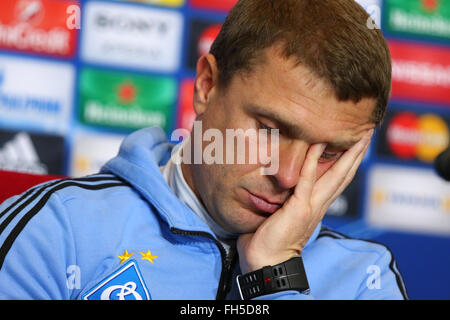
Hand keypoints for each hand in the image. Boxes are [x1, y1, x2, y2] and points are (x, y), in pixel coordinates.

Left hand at [237, 129, 373, 273]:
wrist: (268, 263)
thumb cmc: (270, 242)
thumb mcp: (284, 215)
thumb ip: (289, 201)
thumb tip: (283, 189)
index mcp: (317, 207)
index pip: (338, 181)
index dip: (348, 163)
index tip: (356, 146)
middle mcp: (320, 205)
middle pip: (344, 175)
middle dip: (356, 154)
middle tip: (367, 134)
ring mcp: (312, 206)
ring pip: (335, 176)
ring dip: (348, 154)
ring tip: (358, 136)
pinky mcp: (299, 207)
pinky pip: (307, 179)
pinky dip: (313, 161)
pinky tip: (318, 143)